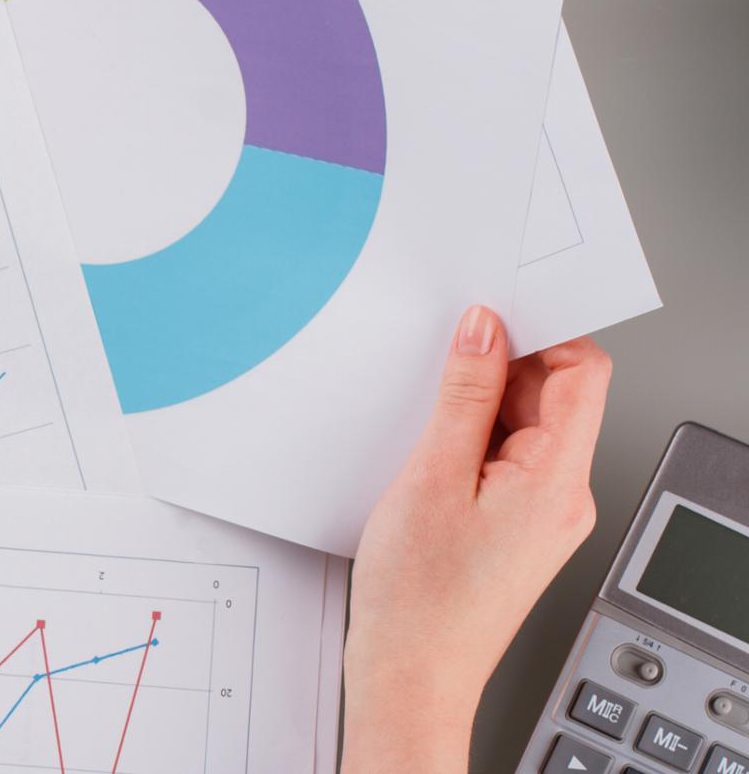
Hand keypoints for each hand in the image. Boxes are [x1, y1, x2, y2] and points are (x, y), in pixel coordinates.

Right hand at [340, 306, 611, 772]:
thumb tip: (485, 331)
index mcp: (560, 480)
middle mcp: (565, 496)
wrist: (408, 675)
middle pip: (554, 396)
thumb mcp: (431, 477)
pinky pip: (505, 460)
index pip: (584, 373)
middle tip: (440, 368)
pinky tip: (428, 458)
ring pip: (525, 426)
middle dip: (500, 368)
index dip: (542, 333)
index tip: (492, 316)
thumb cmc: (420, 601)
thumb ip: (463, 396)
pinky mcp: (515, 526)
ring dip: (478, 408)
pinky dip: (469, 443)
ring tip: (426, 429)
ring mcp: (542, 513)